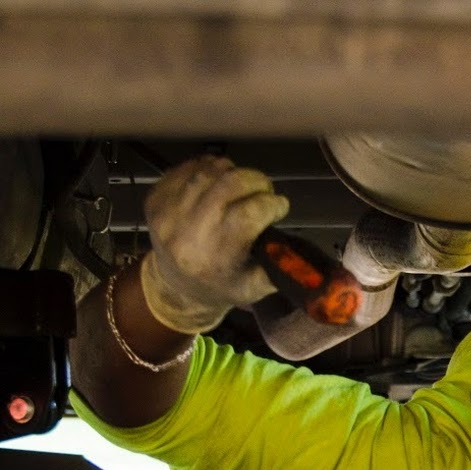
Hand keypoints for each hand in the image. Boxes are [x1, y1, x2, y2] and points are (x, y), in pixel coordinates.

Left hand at [141, 155, 289, 333]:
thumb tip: (301, 249)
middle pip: (228, 184)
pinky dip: (210, 168)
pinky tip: (221, 180)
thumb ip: (278, 266)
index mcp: (215, 257)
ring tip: (244, 185)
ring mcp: (167, 213)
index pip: (248, 214)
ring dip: (234, 172)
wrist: (176, 287)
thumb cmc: (223, 286)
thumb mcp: (256, 287)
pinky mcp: (156, 198)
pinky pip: (189, 168)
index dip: (271, 204)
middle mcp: (187, 233)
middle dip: (256, 181)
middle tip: (265, 189)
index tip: (280, 207)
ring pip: (209, 171)